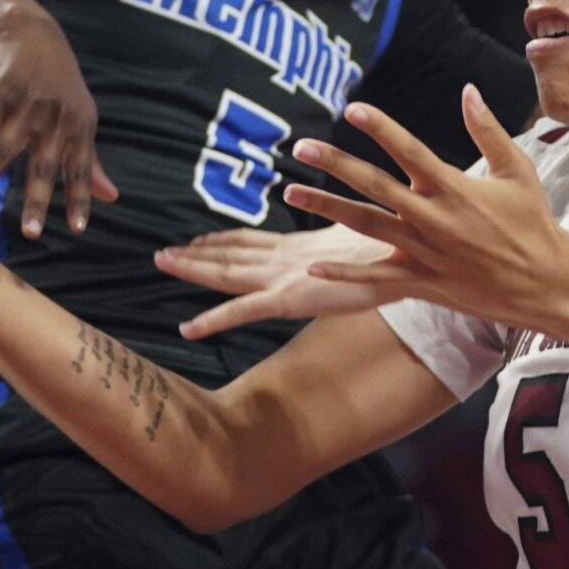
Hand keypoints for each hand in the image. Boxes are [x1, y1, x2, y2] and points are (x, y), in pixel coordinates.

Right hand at [0, 4, 119, 237]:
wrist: (34, 33)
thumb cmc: (61, 85)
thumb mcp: (81, 119)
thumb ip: (90, 161)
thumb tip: (112, 197)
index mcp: (79, 129)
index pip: (82, 169)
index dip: (81, 198)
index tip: (77, 229)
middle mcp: (55, 119)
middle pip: (43, 166)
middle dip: (36, 201)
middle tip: (30, 234)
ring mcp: (27, 104)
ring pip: (0, 152)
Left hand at [156, 226, 394, 339]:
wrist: (405, 255)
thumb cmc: (391, 248)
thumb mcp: (359, 242)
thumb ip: (340, 246)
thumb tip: (340, 249)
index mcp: (300, 245)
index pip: (252, 239)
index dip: (222, 239)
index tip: (199, 239)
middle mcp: (285, 256)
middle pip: (231, 251)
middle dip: (196, 252)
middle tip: (164, 252)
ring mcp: (283, 276)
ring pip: (226, 273)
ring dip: (192, 268)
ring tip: (163, 263)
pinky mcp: (289, 298)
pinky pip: (241, 311)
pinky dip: (211, 320)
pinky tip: (188, 329)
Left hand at [279, 85, 568, 328]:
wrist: (544, 283)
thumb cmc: (532, 222)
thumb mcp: (517, 171)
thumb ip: (488, 129)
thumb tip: (469, 90)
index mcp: (454, 188)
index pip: (409, 150)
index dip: (380, 128)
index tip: (352, 108)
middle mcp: (433, 218)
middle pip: (375, 186)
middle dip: (336, 164)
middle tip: (302, 145)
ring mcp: (425, 252)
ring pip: (366, 226)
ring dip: (326, 208)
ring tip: (291, 192)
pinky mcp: (423, 282)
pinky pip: (376, 277)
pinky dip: (345, 275)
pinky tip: (313, 268)